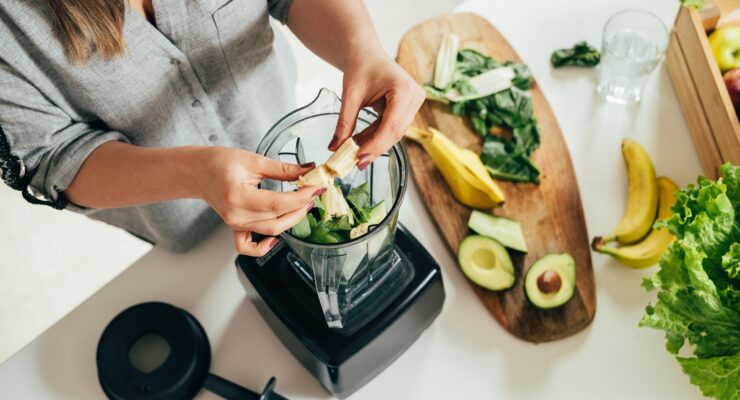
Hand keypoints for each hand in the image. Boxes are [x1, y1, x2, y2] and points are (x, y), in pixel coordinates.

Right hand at [195, 147, 323, 256]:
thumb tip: (308, 170)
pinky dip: (263, 247)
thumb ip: (283, 168)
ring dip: (291, 220)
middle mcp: (236, 214)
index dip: (301, 197)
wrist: (198, 171)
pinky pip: (248, 247)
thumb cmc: (219, 163)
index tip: (316, 188)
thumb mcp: (254, 160)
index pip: (278, 203)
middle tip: (313, 193)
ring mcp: (235, 224)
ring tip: (303, 204)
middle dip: (300, 208)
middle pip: (277, 219)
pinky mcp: (235, 228)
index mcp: (238, 196)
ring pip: (270, 230)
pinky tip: (275, 239)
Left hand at [329, 54, 424, 168]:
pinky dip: (376, 137)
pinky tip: (361, 144)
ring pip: (394, 133)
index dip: (376, 144)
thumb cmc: (360, 66)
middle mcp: (414, 97)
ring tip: (354, 154)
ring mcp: (413, 103)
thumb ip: (344, 122)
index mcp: (403, 89)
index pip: (391, 125)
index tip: (359, 157)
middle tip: (356, 163)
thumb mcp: (350, 95)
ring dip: (374, 144)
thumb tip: (335, 148)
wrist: (366, 53)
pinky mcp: (408, 109)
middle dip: (375, 148)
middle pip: (395, 132)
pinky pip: (392, 128)